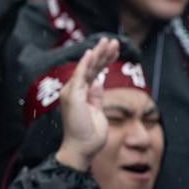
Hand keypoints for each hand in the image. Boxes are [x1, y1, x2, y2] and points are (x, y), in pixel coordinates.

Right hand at [54, 37, 119, 171]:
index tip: (115, 50)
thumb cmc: (89, 134)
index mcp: (82, 93)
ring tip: (108, 41)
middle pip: (91, 66)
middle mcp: (75, 90)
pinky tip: (92, 52)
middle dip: (103, 53)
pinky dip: (85, 63)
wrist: (82, 148)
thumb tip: (98, 81)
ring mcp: (72, 92)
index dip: (104, 59)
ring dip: (98, 53)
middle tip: (113, 40)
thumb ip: (96, 96)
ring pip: (86, 67)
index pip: (94, 71)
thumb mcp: (97, 111)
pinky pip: (80, 76)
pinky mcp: (73, 96)